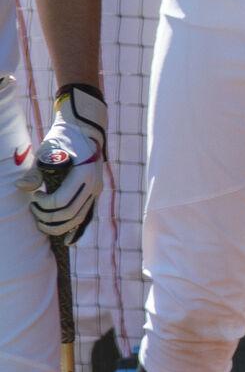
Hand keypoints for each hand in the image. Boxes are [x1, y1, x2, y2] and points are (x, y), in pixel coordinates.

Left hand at [18, 85, 104, 244]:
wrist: (85, 130)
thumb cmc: (63, 138)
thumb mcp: (47, 151)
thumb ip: (35, 171)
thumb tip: (21, 187)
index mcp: (85, 175)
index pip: (62, 202)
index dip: (43, 206)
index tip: (33, 197)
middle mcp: (94, 185)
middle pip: (69, 215)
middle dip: (47, 218)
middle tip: (34, 210)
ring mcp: (97, 191)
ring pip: (78, 219)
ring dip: (58, 226)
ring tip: (41, 220)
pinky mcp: (95, 194)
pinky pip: (87, 217)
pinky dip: (77, 230)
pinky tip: (68, 242)